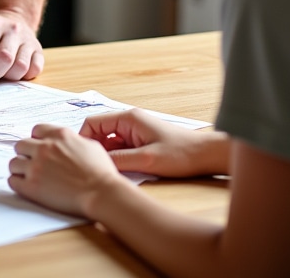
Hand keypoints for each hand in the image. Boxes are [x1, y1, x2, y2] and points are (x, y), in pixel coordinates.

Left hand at [0, 10, 43, 80]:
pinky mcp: (38, 50)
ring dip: (8, 77)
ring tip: (1, 73)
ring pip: (20, 66)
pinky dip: (24, 76)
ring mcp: (28, 39)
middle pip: (4, 59)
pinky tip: (14, 72)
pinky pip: (35, 69)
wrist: (12, 20)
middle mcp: (12, 30)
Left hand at [9, 124, 124, 217]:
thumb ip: (73, 140)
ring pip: (13, 163)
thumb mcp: (90, 145)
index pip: (36, 130)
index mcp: (59, 135)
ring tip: (27, 176)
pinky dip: (17, 183)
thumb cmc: (101, 172)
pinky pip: (13, 181)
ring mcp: (37, 167)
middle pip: (21, 145)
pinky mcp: (32, 186)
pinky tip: (25, 186)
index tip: (40, 148)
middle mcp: (45, 147)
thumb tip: (68, 142)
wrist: (102, 193)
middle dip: (26, 154)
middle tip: (32, 163)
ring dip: (20, 169)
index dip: (37, 140)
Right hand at [79, 109, 228, 177]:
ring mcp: (135, 130)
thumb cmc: (181, 154)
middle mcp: (129, 121)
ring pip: (110, 141)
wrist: (206, 155)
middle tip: (92, 168)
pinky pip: (121, 146)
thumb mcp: (147, 160)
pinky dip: (117, 157)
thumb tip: (96, 163)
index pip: (93, 123)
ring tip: (106, 172)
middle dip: (94, 149)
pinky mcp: (141, 140)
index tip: (83, 159)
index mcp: (128, 118)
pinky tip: (120, 171)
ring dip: (106, 154)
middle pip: (99, 132)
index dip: (84, 139)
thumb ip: (120, 160)